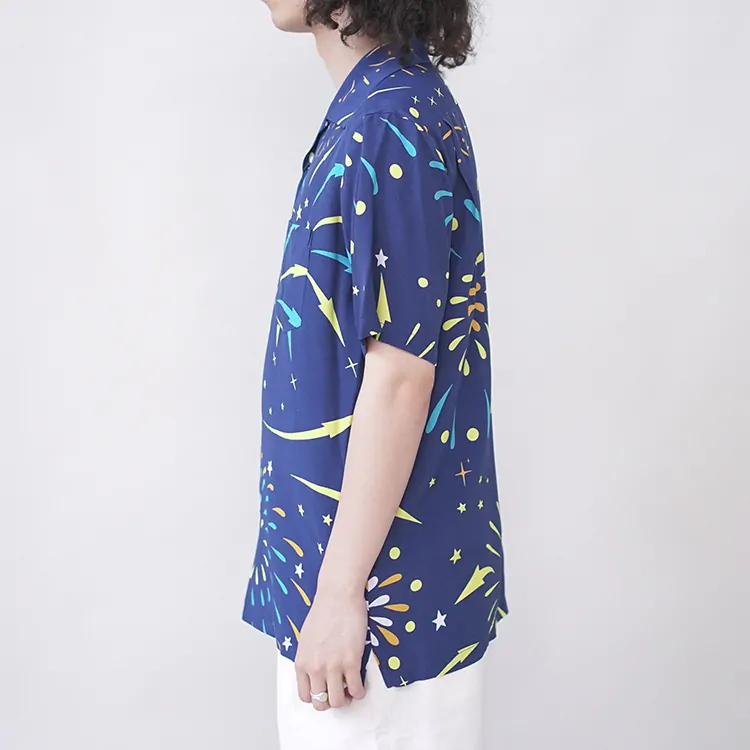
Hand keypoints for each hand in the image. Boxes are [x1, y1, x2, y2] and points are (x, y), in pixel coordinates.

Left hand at [294, 588, 367, 710]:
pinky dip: (360, 692)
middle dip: (331, 701)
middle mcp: (315, 668)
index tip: (326, 691)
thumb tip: (316, 671)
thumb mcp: (307, 638)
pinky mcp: (351, 661)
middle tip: (340, 693)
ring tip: (351, 690)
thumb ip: (309, 658)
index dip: (317, 697)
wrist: (338, 595)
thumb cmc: (323, 611)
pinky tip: (361, 685)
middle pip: (321, 702)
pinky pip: (356, 689)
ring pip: (338, 701)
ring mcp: (333, 666)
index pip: (305, 695)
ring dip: (346, 699)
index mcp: (302, 662)